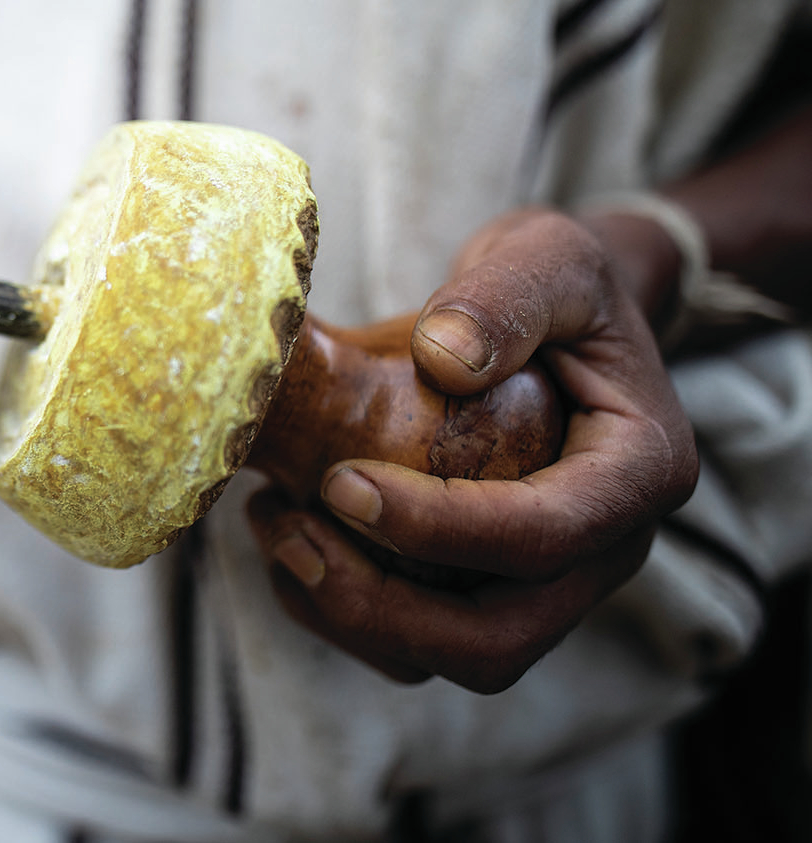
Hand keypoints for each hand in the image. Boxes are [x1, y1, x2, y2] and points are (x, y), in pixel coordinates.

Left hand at [247, 209, 698, 692]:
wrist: (566, 314)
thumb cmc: (561, 283)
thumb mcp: (547, 257)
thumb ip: (507, 296)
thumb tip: (448, 357)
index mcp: (638, 473)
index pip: (544, 537)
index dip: (438, 528)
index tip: (342, 481)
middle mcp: (606, 549)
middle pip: (500, 636)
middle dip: (381, 604)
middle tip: (288, 526)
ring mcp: (555, 583)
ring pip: (458, 656)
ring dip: (353, 617)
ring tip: (275, 524)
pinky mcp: (499, 589)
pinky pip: (425, 644)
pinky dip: (346, 616)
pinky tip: (288, 540)